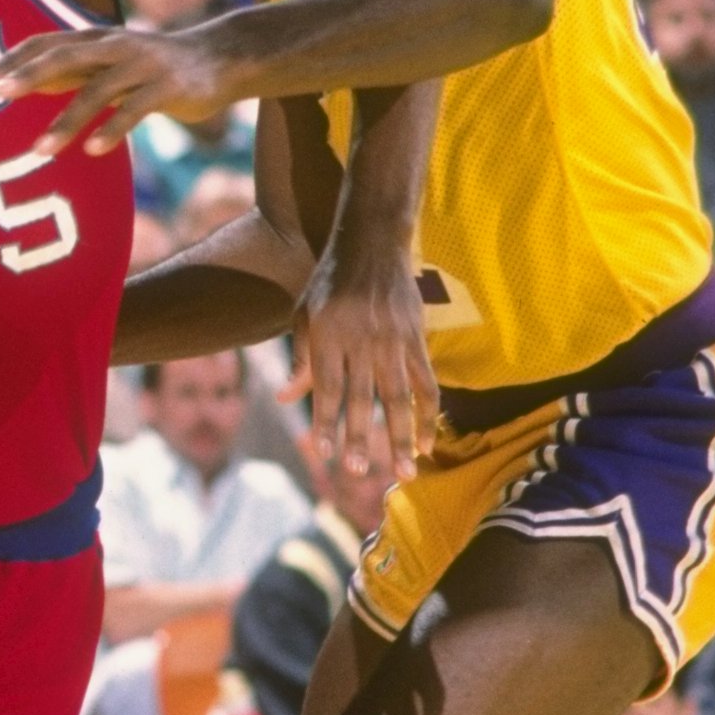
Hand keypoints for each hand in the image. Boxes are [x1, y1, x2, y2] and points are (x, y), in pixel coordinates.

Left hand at [0, 22, 235, 155]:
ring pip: (97, 90)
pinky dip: (113, 129)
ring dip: (65, 120)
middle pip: (65, 56)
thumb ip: (70, 72)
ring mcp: (143, 65)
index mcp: (97, 39)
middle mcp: (116, 46)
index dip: (15, 58)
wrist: (220, 60)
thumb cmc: (153, 67)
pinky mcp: (168, 87)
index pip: (47, 42)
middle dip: (29, 74)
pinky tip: (92, 150)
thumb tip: (22, 82)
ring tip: (39, 150)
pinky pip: (135, 109)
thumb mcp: (108, 64)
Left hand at [285, 236, 437, 479]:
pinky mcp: (417, 338)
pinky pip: (426, 383)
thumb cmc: (330, 280)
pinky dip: (429, 414)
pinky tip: (428, 441)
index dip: (325, 422)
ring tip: (405, 471)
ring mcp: (393, 341)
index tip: (323, 453)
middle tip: (360, 472)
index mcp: (329, 336)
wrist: (371, 242)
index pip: (326, 388)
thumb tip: (284, 397)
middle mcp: (361, 341)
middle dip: (361, 438)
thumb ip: (300, 358)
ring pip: (399, 398)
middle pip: (362, 399)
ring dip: (401, 436)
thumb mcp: (304, 312)